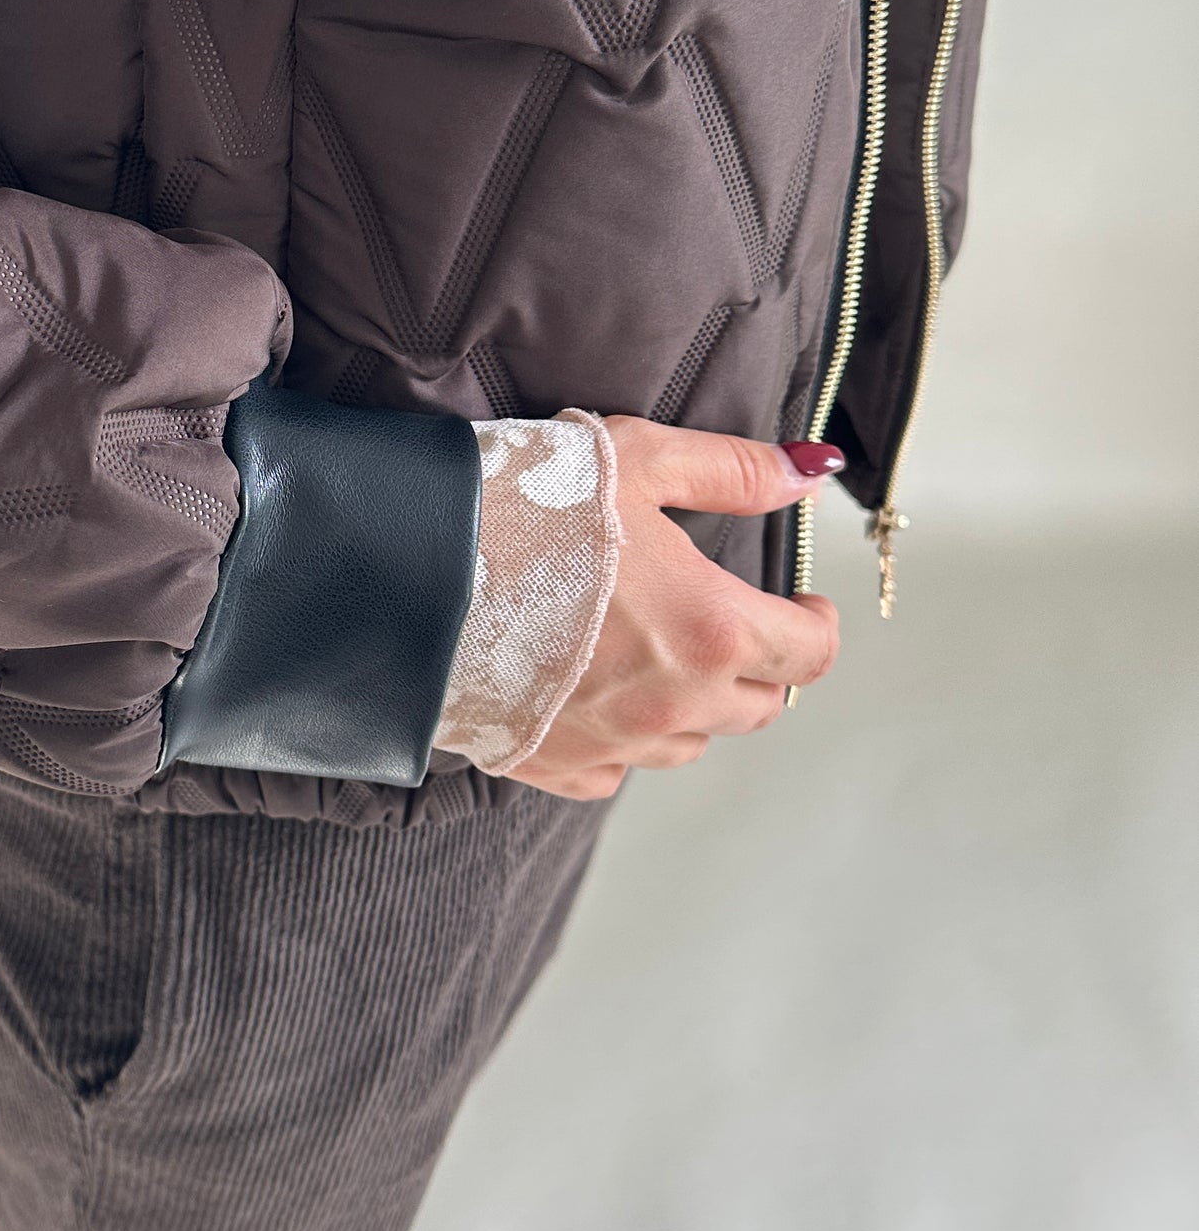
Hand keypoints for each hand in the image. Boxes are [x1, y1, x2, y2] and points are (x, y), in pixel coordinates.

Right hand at [506, 418, 842, 801]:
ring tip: (659, 653)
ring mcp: (615, 744)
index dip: (819, 625)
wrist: (412, 564)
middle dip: (760, 664)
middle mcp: (675, 703)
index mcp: (712, 630)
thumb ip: (733, 471)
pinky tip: (597, 693)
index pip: (810, 654)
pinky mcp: (554, 765)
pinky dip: (623, 739)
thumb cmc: (527, 504)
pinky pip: (616, 771)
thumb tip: (807, 472)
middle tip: (731, 622)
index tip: (808, 605)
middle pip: (759, 707)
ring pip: (691, 744)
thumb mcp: (640, 459)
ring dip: (694, 705)